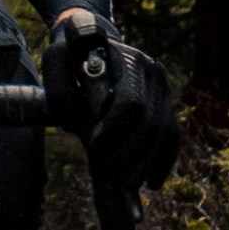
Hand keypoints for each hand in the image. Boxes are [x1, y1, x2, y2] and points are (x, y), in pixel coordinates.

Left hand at [46, 11, 180, 181]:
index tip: (94, 148)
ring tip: (129, 185)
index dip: (113, 130)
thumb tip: (74, 122)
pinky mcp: (166, 104)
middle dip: (131, 154)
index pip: (130, 103)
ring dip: (148, 164)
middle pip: (151, 122)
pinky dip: (163, 161)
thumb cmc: (71, 55)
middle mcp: (154, 71)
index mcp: (130, 59)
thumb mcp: (56, 60)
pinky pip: (172, 137)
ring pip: (165, 132)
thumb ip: (59, 87)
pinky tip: (152, 182)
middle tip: (111, 175)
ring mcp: (163, 88)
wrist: (91, 44)